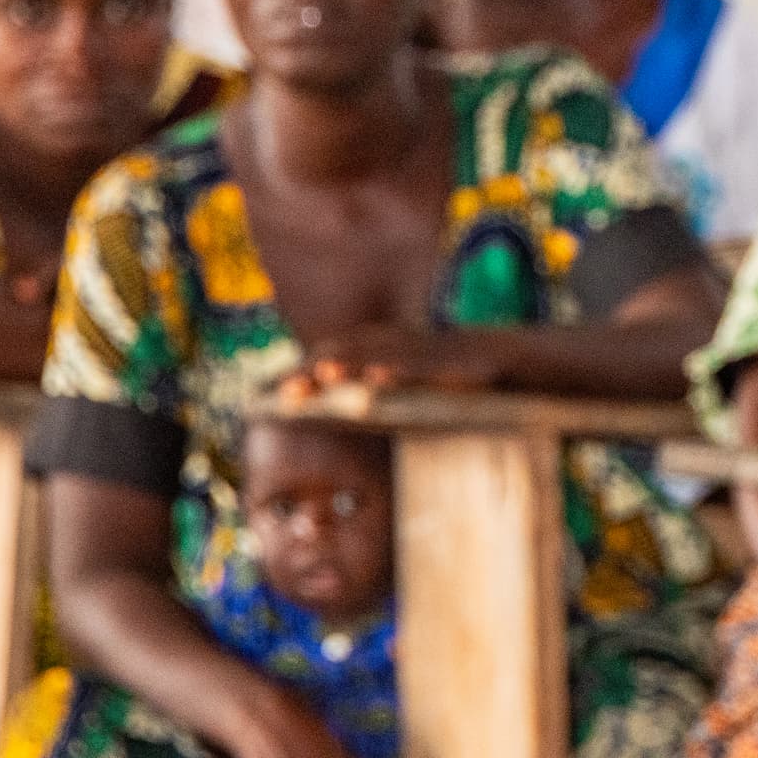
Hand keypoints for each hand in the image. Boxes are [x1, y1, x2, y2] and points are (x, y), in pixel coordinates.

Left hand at [285, 326, 511, 394]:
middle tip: (282, 393)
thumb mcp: (397, 388)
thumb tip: (327, 413)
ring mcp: (414, 349)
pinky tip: (376, 377)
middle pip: (341, 356)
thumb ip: (363, 399)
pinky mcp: (441, 358)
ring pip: (374, 355)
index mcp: (371, 352)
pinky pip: (414, 363)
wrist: (495, 358)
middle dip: (311, 372)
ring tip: (322, 376)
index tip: (261, 396)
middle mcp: (387, 345)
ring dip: (347, 364)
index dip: (296, 375)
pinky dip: (393, 367)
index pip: (325, 361)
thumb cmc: (439, 380)